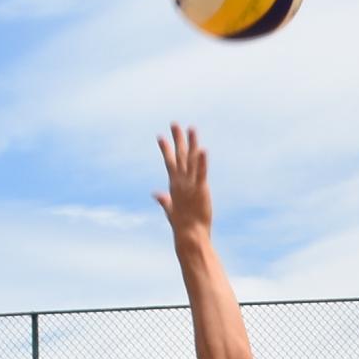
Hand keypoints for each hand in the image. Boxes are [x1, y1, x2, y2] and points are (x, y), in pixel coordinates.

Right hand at [154, 123, 212, 240]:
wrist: (189, 235)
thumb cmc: (182, 224)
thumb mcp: (170, 209)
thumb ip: (163, 199)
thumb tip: (155, 194)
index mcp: (174, 185)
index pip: (169, 162)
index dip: (166, 149)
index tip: (160, 136)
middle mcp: (181, 181)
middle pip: (179, 156)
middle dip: (177, 139)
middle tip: (174, 123)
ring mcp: (190, 184)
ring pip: (191, 160)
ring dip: (191, 143)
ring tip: (191, 128)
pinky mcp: (201, 189)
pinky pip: (202, 172)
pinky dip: (202, 161)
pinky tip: (203, 150)